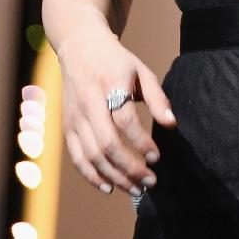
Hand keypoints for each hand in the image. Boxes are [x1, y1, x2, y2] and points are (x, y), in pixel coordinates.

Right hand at [54, 27, 175, 193]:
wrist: (80, 50)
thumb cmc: (117, 62)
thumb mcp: (142, 71)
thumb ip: (158, 98)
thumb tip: (172, 124)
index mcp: (109, 85)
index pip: (124, 120)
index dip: (141, 141)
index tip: (157, 157)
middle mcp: (88, 103)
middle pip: (106, 143)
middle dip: (129, 167)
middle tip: (150, 181)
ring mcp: (74, 118)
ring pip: (91, 155)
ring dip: (114, 176)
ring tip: (136, 189)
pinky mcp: (67, 128)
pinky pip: (77, 157)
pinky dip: (92, 175)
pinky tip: (110, 187)